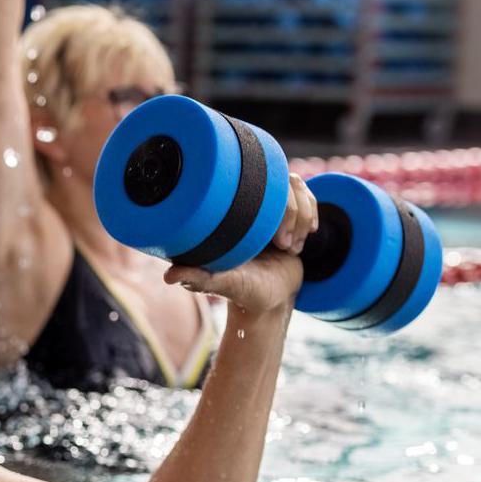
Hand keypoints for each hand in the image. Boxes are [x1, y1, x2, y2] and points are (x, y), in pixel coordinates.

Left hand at [163, 172, 317, 317]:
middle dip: (293, 213)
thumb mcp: (223, 284)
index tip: (277, 240)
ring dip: (303, 216)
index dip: (274, 204)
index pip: (253, 180)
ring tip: (293, 248)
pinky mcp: (289, 214)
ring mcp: (270, 208)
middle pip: (281, 179)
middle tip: (285, 246)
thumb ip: (199, 279)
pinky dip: (311, 216)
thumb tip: (169, 276)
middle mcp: (249, 205)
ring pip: (297, 186)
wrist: (270, 302)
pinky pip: (307, 197)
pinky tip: (306, 237)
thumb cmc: (243, 293)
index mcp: (230, 213)